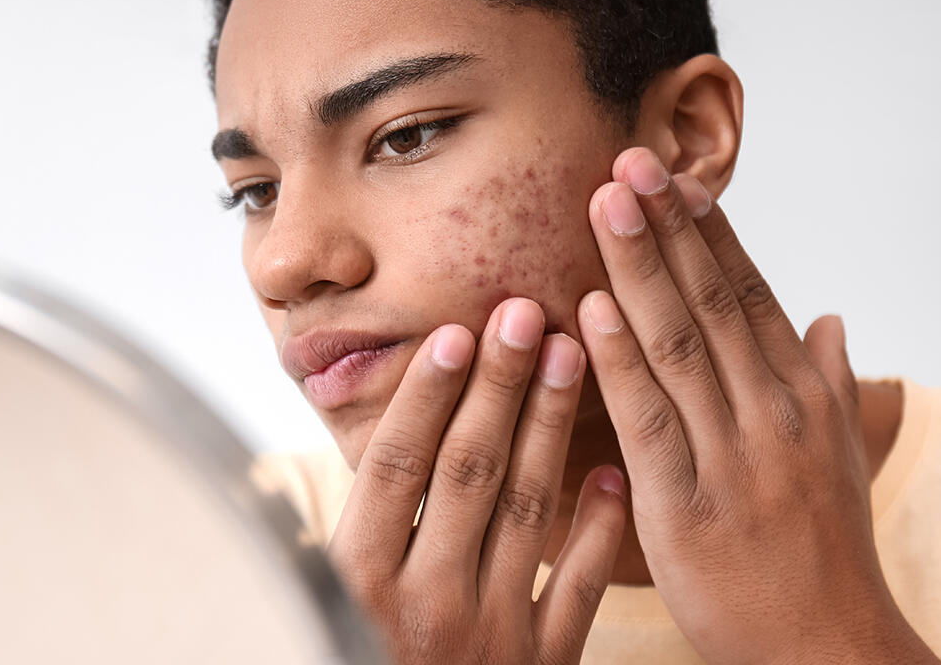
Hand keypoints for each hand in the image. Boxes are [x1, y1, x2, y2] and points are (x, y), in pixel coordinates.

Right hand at [327, 299, 626, 664]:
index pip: (398, 466)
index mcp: (357, 580)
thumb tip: (357, 429)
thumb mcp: (328, 596)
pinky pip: (578, 585)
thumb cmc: (360, 656)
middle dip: (501, 385)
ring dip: (552, 425)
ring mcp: (488, 634)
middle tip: (528, 310)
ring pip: (527, 508)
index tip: (459, 330)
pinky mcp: (542, 664)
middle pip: (469, 471)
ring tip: (574, 352)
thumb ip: (348, 524)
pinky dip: (598, 524)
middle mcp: (422, 603)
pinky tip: (611, 467)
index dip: (428, 394)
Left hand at [578, 148, 936, 663]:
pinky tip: (591, 309)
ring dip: (639, 268)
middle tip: (629, 161)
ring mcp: (732, 456)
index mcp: (800, 396)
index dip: (709, 233)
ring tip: (606, 203)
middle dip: (668, 227)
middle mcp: (771, 412)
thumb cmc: (825, 550)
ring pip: (679, 344)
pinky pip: (648, 420)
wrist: (829, 647)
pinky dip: (619, 361)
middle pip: (712, 301)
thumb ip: (827, 379)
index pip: (750, 294)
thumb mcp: (838, 456)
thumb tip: (829, 317)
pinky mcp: (687, 505)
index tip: (674, 177)